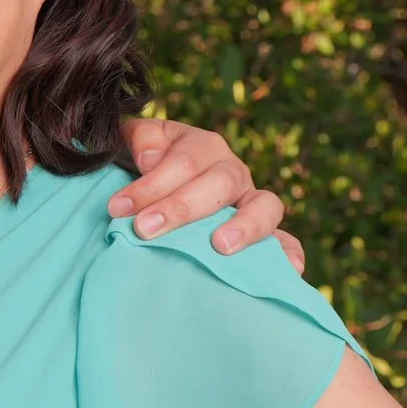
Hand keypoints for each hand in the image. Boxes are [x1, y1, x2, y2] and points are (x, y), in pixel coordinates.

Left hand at [109, 117, 302, 271]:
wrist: (146, 180)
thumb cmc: (138, 165)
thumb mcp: (131, 142)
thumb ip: (139, 138)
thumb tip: (150, 159)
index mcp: (200, 146)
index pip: (181, 162)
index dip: (150, 184)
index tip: (118, 208)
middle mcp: (230, 170)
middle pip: (218, 183)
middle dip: (181, 207)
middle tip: (145, 229)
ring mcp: (250, 200)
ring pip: (263, 205)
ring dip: (245, 225)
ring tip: (222, 246)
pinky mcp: (262, 229)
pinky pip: (285, 238)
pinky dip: (289, 251)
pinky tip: (289, 269)